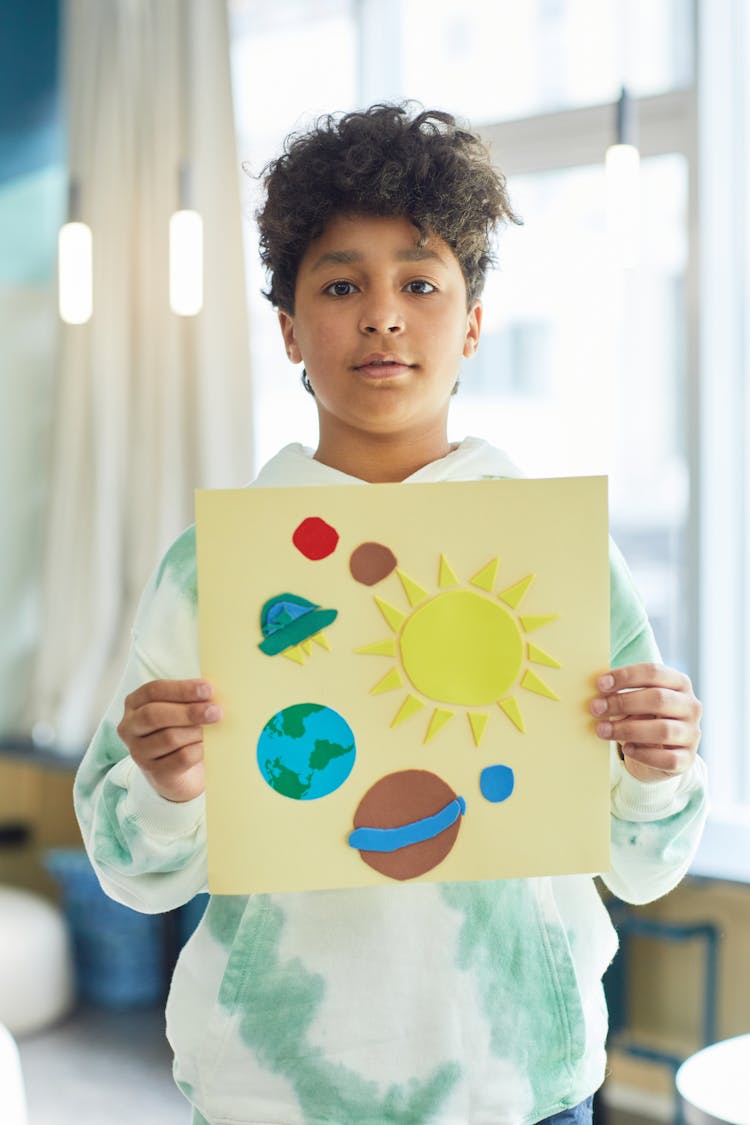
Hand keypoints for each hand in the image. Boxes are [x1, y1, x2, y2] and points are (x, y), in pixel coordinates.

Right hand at [117, 679, 221, 802]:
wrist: (182, 772)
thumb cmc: (182, 730)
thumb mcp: (181, 709)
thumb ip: (191, 698)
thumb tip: (211, 692)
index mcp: (135, 703)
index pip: (153, 690)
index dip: (181, 689)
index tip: (207, 690)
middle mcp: (130, 727)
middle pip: (154, 714)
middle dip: (189, 711)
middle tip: (215, 712)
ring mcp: (139, 752)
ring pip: (169, 737)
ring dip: (196, 732)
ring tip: (210, 731)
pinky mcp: (154, 772)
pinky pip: (181, 758)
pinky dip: (198, 750)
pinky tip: (206, 747)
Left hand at [589, 662, 701, 782]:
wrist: (660, 750)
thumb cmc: (643, 716)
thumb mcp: (637, 699)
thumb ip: (622, 693)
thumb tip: (597, 693)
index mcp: (679, 683)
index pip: (654, 672)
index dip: (626, 676)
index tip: (600, 684)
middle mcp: (691, 706)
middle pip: (659, 699)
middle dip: (623, 703)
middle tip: (596, 708)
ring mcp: (692, 733)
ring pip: (663, 730)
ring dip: (628, 730)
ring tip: (602, 730)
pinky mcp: (688, 759)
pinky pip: (668, 758)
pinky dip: (644, 755)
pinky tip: (626, 749)